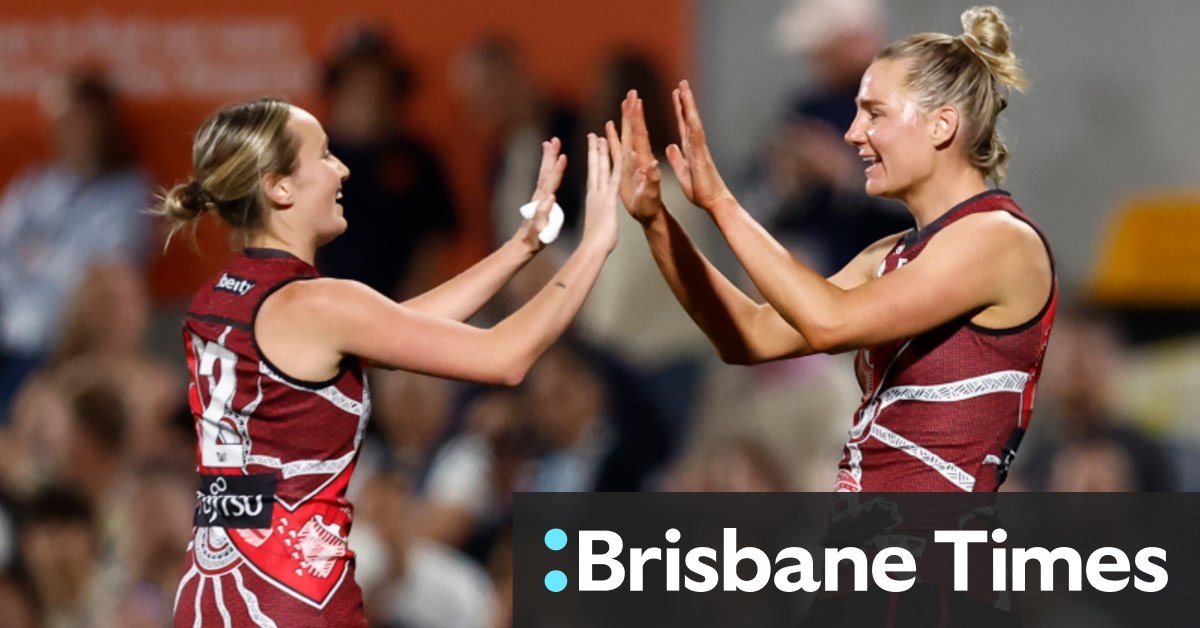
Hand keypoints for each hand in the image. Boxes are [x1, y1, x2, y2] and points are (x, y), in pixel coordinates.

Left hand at [514, 138, 566, 252]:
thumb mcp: (539, 230)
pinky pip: (545, 180)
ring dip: (548, 158)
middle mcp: (539, 196)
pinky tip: (551, 165)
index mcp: (542, 202)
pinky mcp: (540, 200)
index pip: (551, 182)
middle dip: (550, 156)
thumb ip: (542, 214)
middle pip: (545, 172)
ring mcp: (538, 197)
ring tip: (550, 144)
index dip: (557, 169)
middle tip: (554, 140)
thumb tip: (550, 197)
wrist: (523, 245)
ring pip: (544, 173)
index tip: (563, 155)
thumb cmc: (533, 240)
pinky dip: (548, 169)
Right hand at [581, 132, 620, 253]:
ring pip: (601, 168)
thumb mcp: (597, 222)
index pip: (593, 173)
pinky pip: (614, 179)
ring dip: (601, 152)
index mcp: (593, 197)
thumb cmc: (596, 241)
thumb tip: (596, 212)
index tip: (592, 147)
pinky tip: (619, 154)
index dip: (593, 159)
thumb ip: (597, 213)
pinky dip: (617, 166)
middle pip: (595, 167)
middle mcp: (595, 192)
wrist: (594, 248)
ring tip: (599, 136)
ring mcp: (601, 195)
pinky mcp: (609, 199)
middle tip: (594, 135)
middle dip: (595, 150)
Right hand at [607, 90, 665, 225]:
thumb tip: (652, 164)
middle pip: (634, 129)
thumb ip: (651, 180)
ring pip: (626, 135)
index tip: (636, 101)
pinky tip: (609, 125)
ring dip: (624, 119)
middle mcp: (638, 156)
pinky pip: (616, 148)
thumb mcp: (651, 194)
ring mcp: (630, 161)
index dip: (637, 118)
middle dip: (633, 111)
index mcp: (644, 160)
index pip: (640, 135)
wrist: (648, 214)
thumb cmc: (650, 206)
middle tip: (633, 92)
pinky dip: (613, 136)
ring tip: (624, 101)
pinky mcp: (623, 167)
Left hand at [665, 80, 734, 211]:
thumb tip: (671, 146)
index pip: (683, 124)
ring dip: (689, 105)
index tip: (675, 94)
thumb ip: (677, 158)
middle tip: (681, 82)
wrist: (714, 202)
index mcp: (690, 148)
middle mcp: (696, 145)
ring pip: (693, 121)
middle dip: (685, 100)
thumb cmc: (700, 190)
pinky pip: (696, 136)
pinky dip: (692, 124)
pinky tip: (689, 112)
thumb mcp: (683, 172)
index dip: (679, 109)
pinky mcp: (701, 156)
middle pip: (689, 118)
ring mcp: (700, 148)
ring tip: (684, 88)